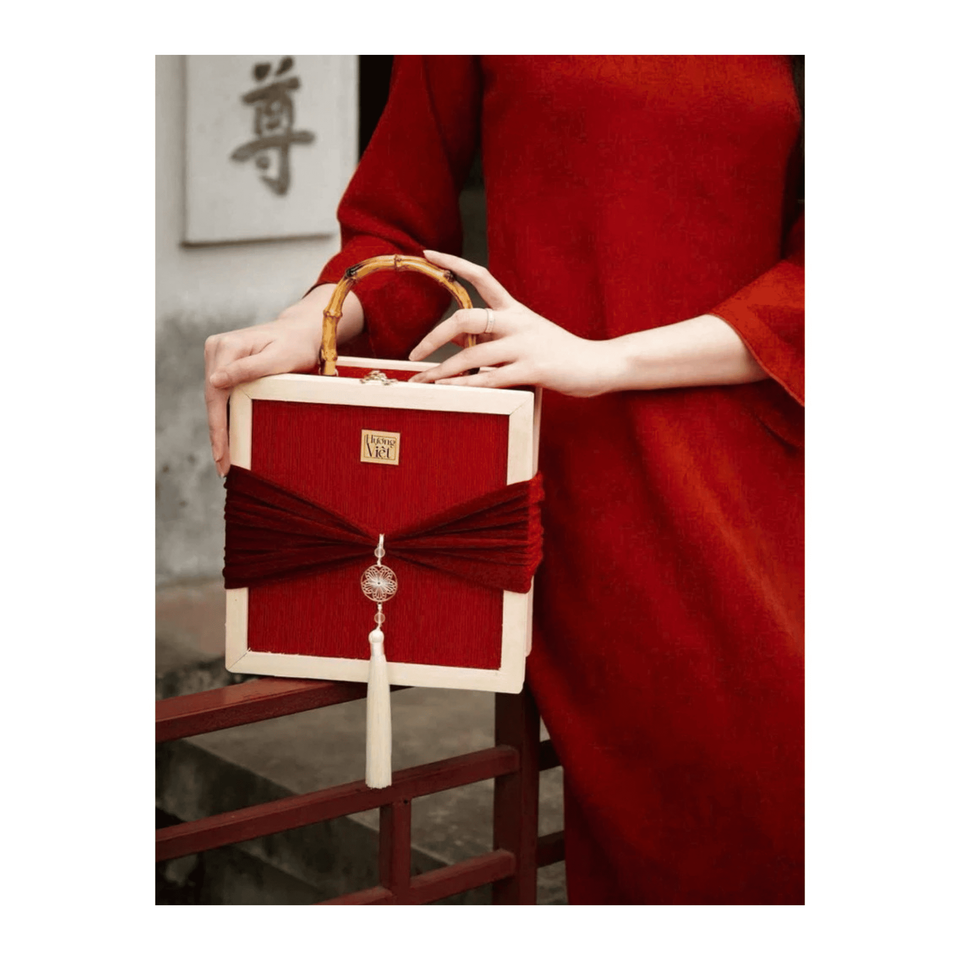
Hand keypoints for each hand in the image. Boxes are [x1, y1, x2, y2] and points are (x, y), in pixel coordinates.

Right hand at [204, 285, 362, 475]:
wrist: (301, 332)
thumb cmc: (296, 345)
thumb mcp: (277, 359)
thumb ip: (247, 369)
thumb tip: (214, 381)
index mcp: (227, 347)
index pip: (216, 393)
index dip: (217, 427)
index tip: (221, 454)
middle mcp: (217, 348)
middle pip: (212, 398)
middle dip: (217, 434)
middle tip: (222, 466)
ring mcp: (218, 355)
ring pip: (215, 398)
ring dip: (218, 428)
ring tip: (224, 459)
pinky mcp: (224, 363)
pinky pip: (222, 394)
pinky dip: (224, 416)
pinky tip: (227, 436)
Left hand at [408, 251, 617, 397]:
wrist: (598, 364)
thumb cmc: (558, 353)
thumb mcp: (526, 334)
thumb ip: (496, 335)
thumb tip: (462, 342)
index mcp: (515, 309)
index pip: (481, 275)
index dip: (454, 262)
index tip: (428, 253)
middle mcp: (518, 322)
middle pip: (466, 317)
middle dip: (434, 336)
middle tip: (415, 353)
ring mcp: (525, 345)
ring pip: (473, 353)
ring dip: (443, 370)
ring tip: (423, 381)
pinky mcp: (534, 370)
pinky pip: (490, 378)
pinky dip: (465, 384)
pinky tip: (448, 390)